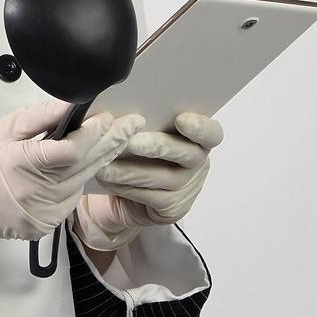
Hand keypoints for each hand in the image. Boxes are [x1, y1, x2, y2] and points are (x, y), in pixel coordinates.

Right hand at [0, 99, 133, 257]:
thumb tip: (71, 104)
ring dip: (96, 162)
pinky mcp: (45, 226)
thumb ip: (40, 116)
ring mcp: (43, 213)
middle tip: (132, 125)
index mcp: (24, 164)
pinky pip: (70, 200)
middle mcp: (37, 193)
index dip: (94, 133)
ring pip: (81, 183)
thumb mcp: (5, 128)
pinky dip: (76, 182)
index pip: (71, 150)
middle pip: (86, 166)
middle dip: (111, 142)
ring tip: (110, 141)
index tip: (107, 118)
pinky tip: (76, 169)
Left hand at [74, 112, 222, 250]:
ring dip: (131, 170)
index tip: (181, 119)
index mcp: (197, 138)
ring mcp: (187, 188)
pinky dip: (124, 186)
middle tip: (131, 142)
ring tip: (105, 163)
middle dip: (157, 146)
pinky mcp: (172, 208)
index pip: (211, 132)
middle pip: (187, 154)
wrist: (122, 191)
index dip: (200, 127)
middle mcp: (198, 163)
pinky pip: (148, 196)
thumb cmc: (133, 152)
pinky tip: (106, 178)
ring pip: (162, 178)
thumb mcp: (141, 132)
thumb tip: (122, 108)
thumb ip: (143, 121)